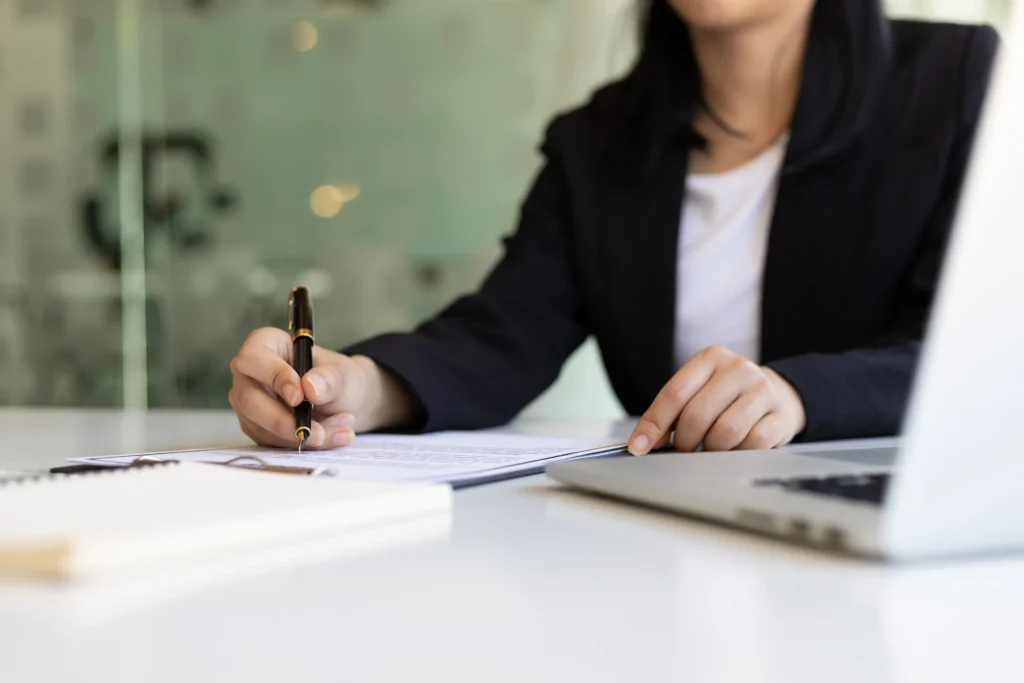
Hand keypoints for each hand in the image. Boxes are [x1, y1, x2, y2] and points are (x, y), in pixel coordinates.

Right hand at [228, 327, 418, 448]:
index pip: (254, 358)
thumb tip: (311, 387)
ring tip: (341, 430)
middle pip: (249, 400)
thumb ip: (330, 378)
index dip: (274, 377)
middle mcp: (250, 374)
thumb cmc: (337, 378)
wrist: (343, 402)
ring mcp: (249, 403)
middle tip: (319, 433)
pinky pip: (272, 443)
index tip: (299, 397)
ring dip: (302, 436)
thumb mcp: (343, 373)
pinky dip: (303, 444)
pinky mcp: (257, 428)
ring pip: (262, 427)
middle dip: (284, 422)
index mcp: (266, 345)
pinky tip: (330, 437)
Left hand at [628, 346, 805, 454]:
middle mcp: (738, 368)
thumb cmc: (726, 397)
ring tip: (712, 446)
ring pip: (725, 432)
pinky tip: (736, 448)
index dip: (653, 424)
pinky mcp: (780, 414)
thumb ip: (670, 413)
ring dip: (711, 449)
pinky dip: (738, 453)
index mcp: (710, 358)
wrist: (777, 395)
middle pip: (697, 416)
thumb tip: (643, 443)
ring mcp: (762, 390)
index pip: (674, 393)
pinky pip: (752, 444)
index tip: (638, 447)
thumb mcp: (698, 392)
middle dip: (685, 441)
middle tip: (686, 448)